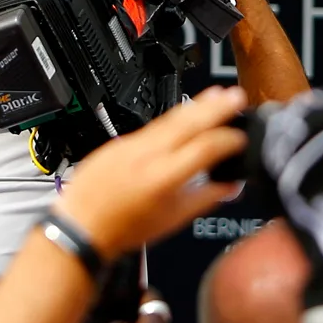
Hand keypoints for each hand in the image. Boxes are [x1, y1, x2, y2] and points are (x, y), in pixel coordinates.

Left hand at [53, 85, 247, 256]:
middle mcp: (148, 156)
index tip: (241, 139)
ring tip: (217, 94)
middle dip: (217, 108)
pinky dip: (173, 117)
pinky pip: (153, 125)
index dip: (229, 141)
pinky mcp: (120, 142)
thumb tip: (229, 187)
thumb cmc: (121, 228)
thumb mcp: (171, 220)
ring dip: (197, 105)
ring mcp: (132, 145)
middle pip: (189, 123)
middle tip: (237, 96)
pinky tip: (184, 112)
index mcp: (164, 177)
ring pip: (170, 119)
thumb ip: (205, 199)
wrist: (81, 225)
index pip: (205, 149)